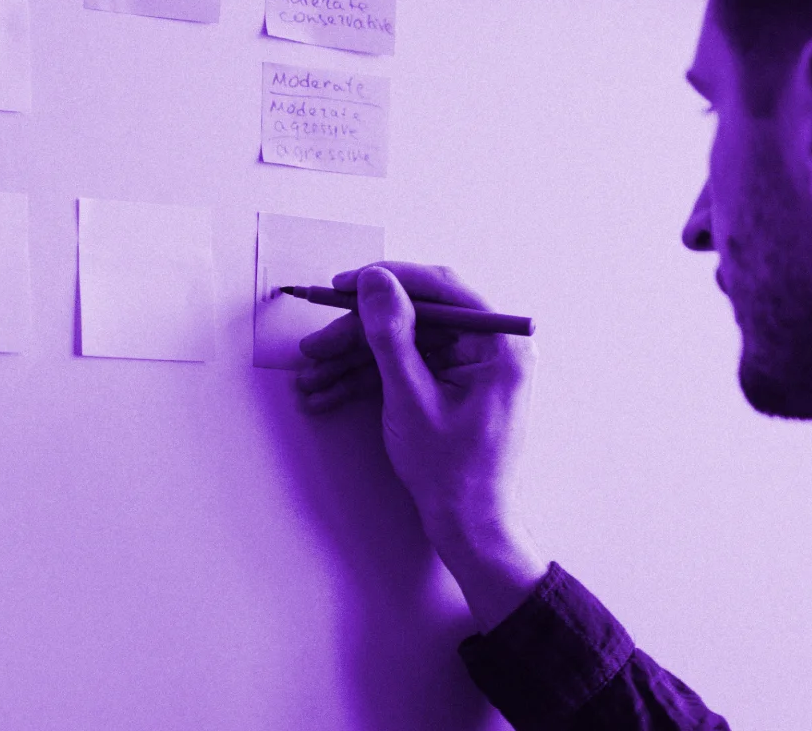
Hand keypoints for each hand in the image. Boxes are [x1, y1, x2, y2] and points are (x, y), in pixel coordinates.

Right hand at [297, 262, 545, 630]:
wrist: (468, 529)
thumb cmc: (453, 473)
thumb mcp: (412, 399)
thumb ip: (391, 335)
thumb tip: (375, 281)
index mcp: (500, 346)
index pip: (441, 290)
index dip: (387, 282)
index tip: (343, 285)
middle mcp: (490, 349)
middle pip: (415, 320)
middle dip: (357, 335)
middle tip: (314, 347)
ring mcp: (471, 369)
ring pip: (403, 346)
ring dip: (353, 361)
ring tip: (311, 379)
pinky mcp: (452, 387)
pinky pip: (406, 369)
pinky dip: (369, 380)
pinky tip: (329, 393)